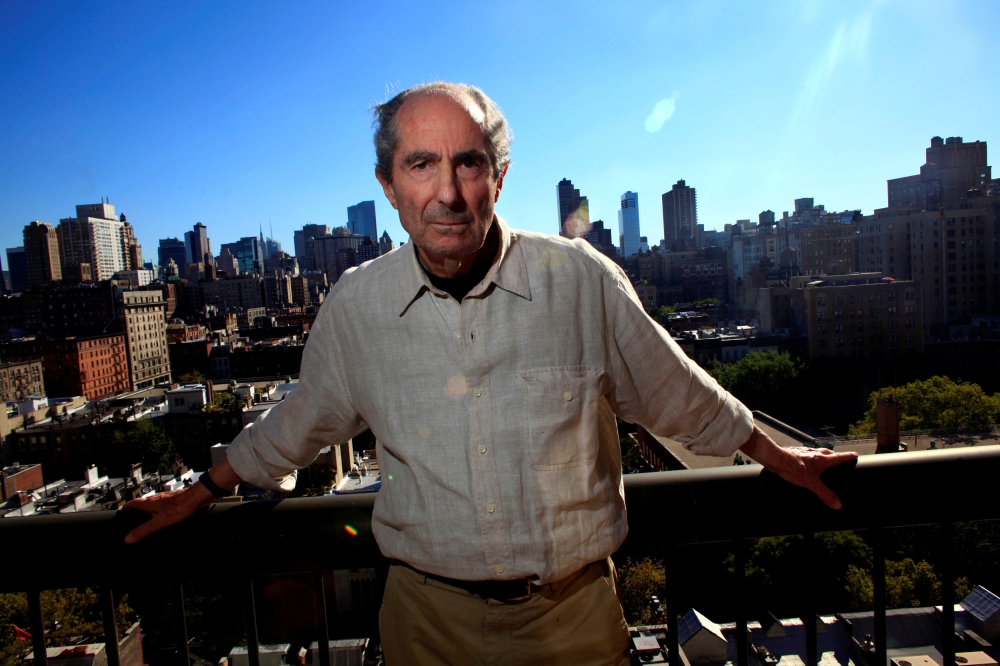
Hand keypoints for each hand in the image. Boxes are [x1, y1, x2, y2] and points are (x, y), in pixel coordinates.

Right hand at [122, 483, 211, 542]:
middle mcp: (157, 499)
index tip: (120, 512)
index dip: (126, 508)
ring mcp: (166, 499)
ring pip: (154, 504)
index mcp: (150, 503)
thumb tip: (128, 538)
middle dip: (137, 510)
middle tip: (133, 517)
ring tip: (148, 518)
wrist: (198, 497)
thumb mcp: (159, 522)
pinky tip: (166, 516)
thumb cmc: (180, 506)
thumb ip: (144, 530)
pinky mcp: (175, 500)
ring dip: (149, 510)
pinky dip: (161, 511)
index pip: (132, 503)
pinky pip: (164, 506)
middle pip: (142, 503)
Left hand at [739, 427, 856, 509]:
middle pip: (828, 453)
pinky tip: (806, 462)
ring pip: (817, 452)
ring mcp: (804, 452)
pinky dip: (810, 458)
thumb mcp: (811, 483)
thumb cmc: (793, 468)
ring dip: (822, 455)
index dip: (847, 456)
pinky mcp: (794, 453)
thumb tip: (838, 505)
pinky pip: (806, 455)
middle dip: (835, 455)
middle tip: (839, 458)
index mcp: (821, 459)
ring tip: (824, 460)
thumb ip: (824, 494)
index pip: (838, 457)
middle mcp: (814, 454)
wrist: (775, 458)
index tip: (855, 454)